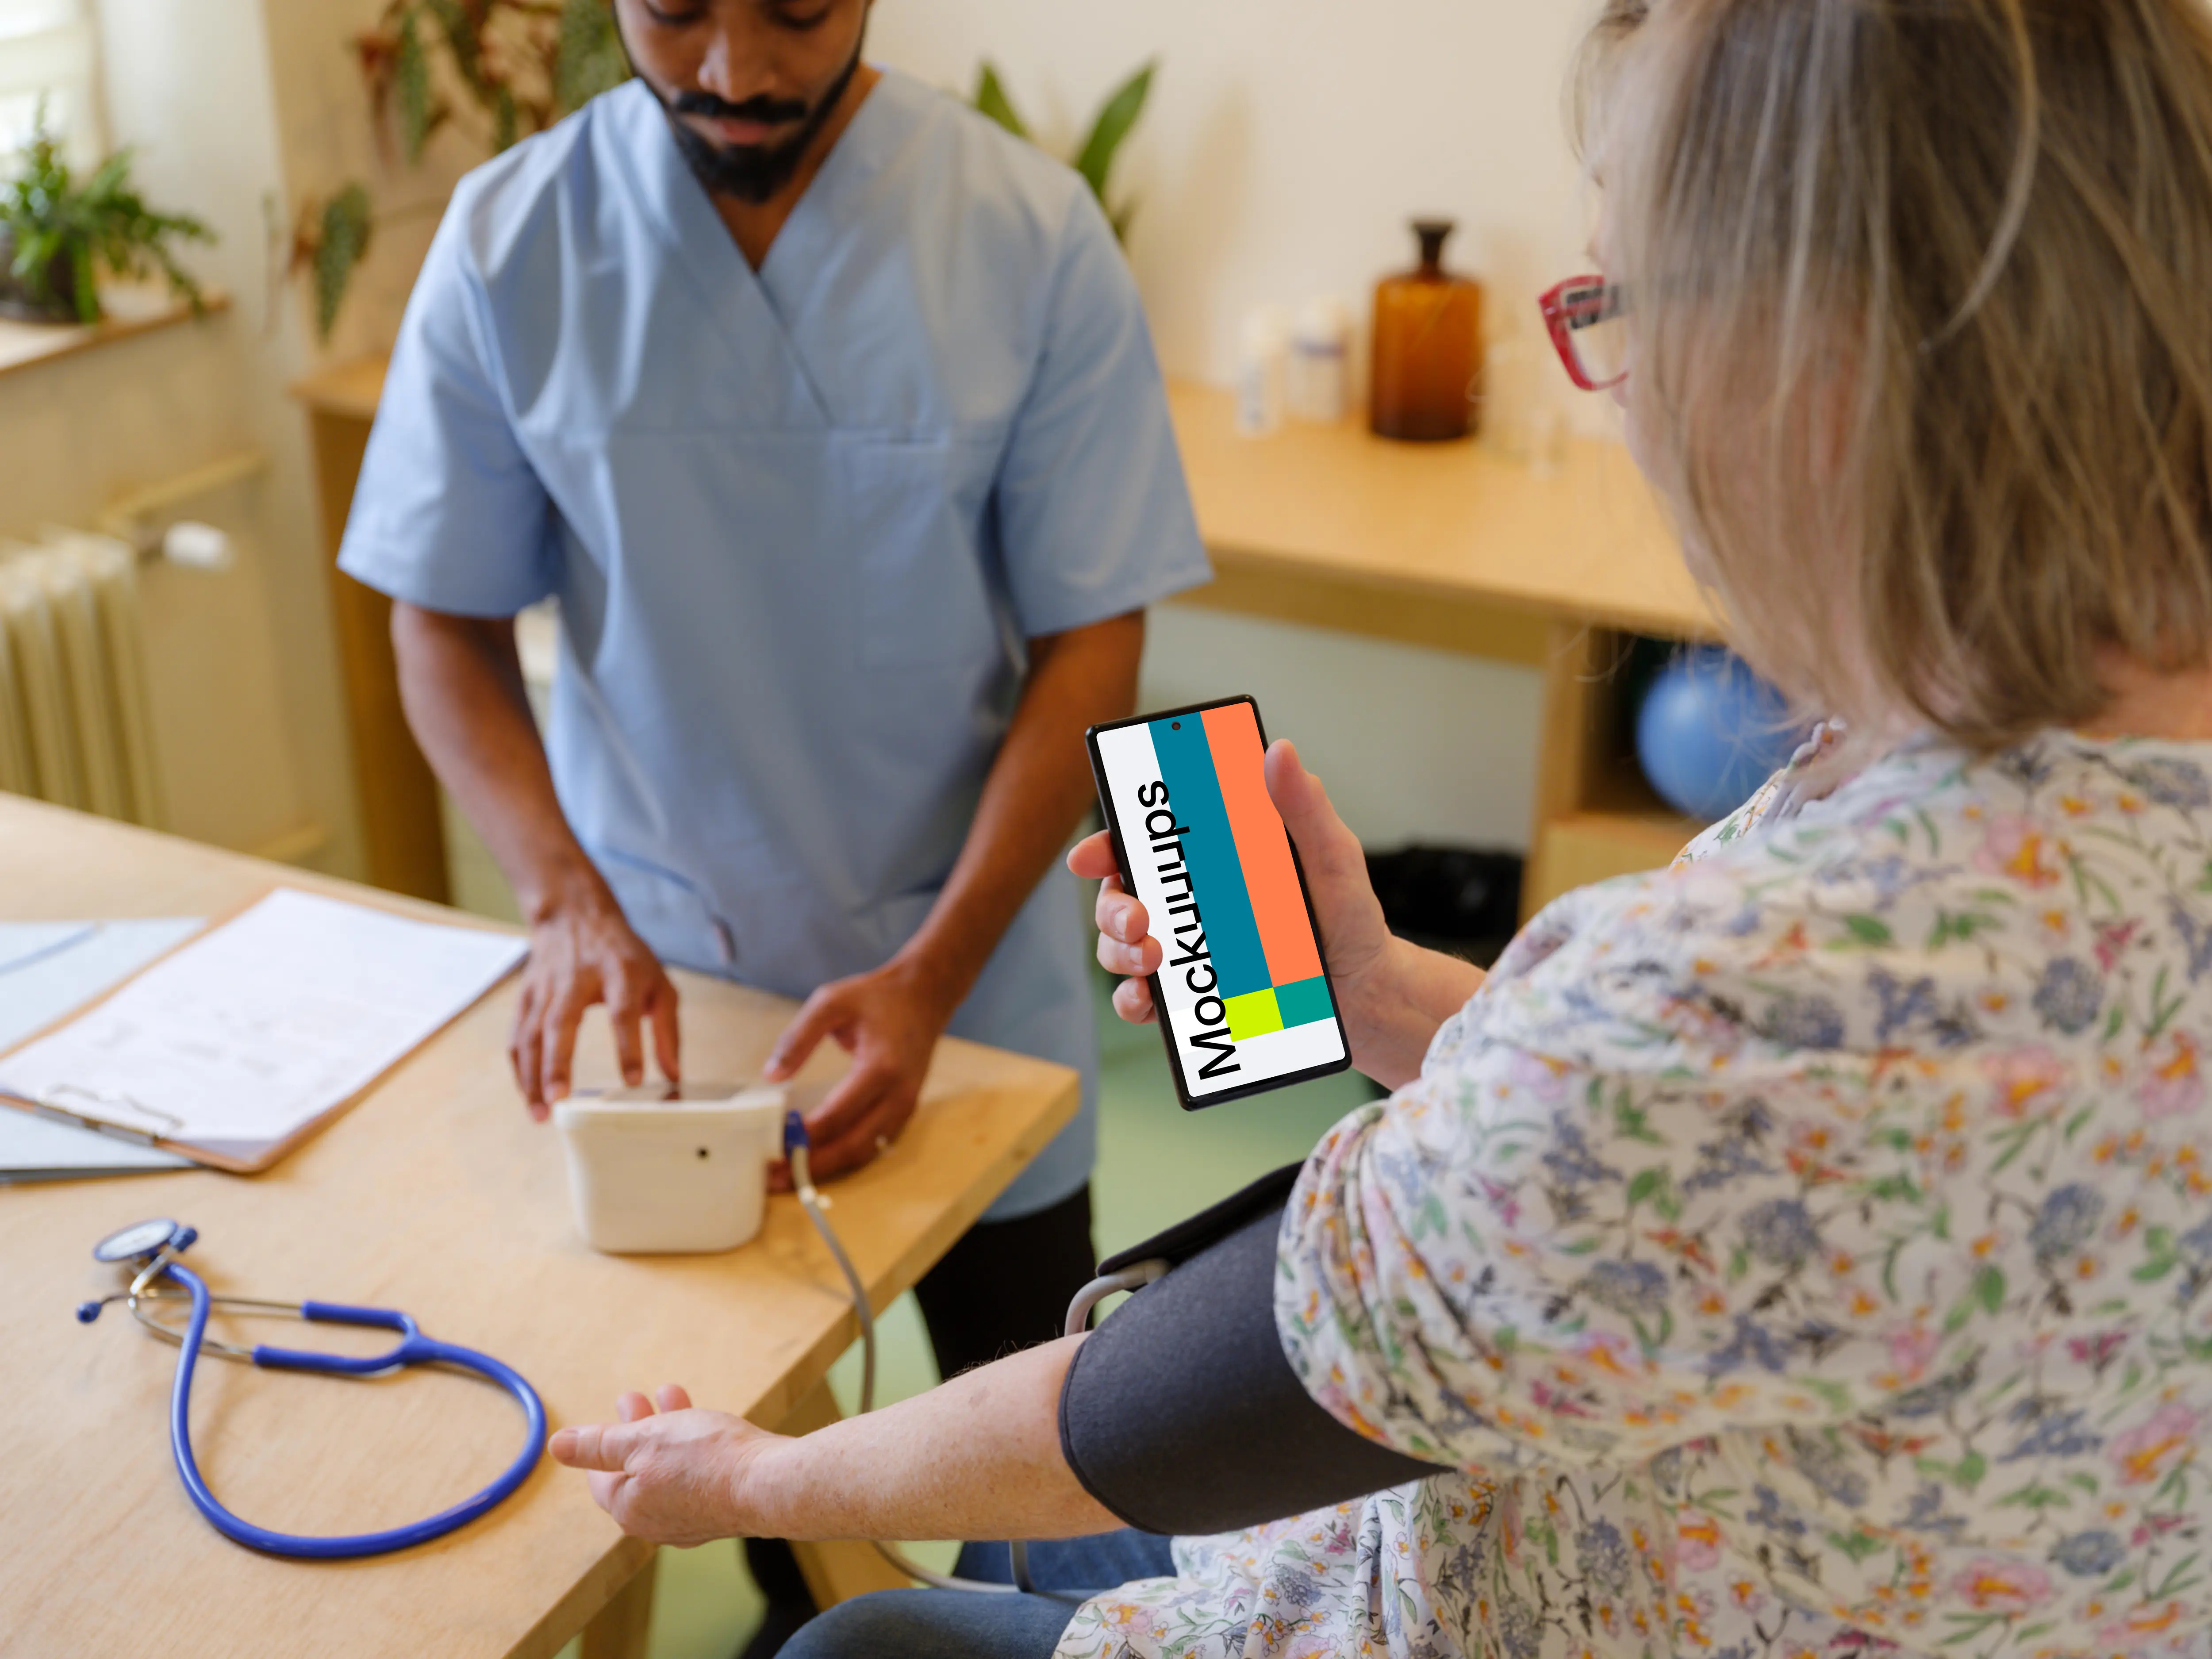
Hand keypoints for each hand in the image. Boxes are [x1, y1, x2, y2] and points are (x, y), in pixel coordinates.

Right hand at [512, 892, 680, 1117]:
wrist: (574, 914)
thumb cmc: (623, 956)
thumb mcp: (658, 982)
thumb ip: (667, 1029)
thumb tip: (674, 1075)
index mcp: (619, 971)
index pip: (623, 1011)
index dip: (629, 1046)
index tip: (634, 1081)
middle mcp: (576, 978)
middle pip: (561, 1022)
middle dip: (558, 1063)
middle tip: (559, 1100)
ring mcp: (545, 987)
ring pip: (531, 1034)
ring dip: (532, 1076)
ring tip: (540, 1114)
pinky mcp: (525, 996)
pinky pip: (517, 1037)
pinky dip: (520, 1069)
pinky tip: (528, 1096)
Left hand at [549, 1384, 783, 1546]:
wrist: (769, 1483)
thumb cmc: (705, 1460)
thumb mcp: (643, 1440)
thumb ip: (599, 1444)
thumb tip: (557, 1446)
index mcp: (630, 1508)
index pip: (602, 1479)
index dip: (601, 1446)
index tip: (609, 1421)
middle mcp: (657, 1522)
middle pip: (636, 1471)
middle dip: (634, 1430)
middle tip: (634, 1399)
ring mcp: (691, 1519)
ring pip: (668, 1469)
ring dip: (666, 1430)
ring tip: (669, 1394)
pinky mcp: (719, 1509)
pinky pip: (694, 1476)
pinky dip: (691, 1446)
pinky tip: (702, 1421)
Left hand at [763, 958, 957, 1185]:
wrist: (925, 995)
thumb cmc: (876, 996)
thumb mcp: (831, 1002)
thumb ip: (798, 1037)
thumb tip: (772, 1076)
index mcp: (880, 1068)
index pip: (837, 1115)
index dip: (803, 1135)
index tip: (771, 1144)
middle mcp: (898, 1095)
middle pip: (852, 1146)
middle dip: (810, 1165)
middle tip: (773, 1176)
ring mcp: (905, 1106)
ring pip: (864, 1152)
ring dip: (826, 1168)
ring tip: (789, 1174)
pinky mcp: (904, 1110)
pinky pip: (873, 1144)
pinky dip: (844, 1156)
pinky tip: (816, 1159)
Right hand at [1069, 737, 1397, 1042]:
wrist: (1368, 992)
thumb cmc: (1349, 916)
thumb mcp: (1332, 855)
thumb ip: (1303, 807)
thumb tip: (1279, 751)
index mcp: (1214, 859)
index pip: (1146, 844)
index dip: (1108, 844)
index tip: (1094, 854)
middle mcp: (1192, 902)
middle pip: (1120, 895)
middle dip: (1112, 906)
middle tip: (1138, 919)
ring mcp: (1188, 950)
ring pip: (1119, 946)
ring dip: (1120, 952)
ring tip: (1152, 962)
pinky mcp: (1192, 996)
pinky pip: (1141, 998)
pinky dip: (1134, 999)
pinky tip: (1149, 1000)